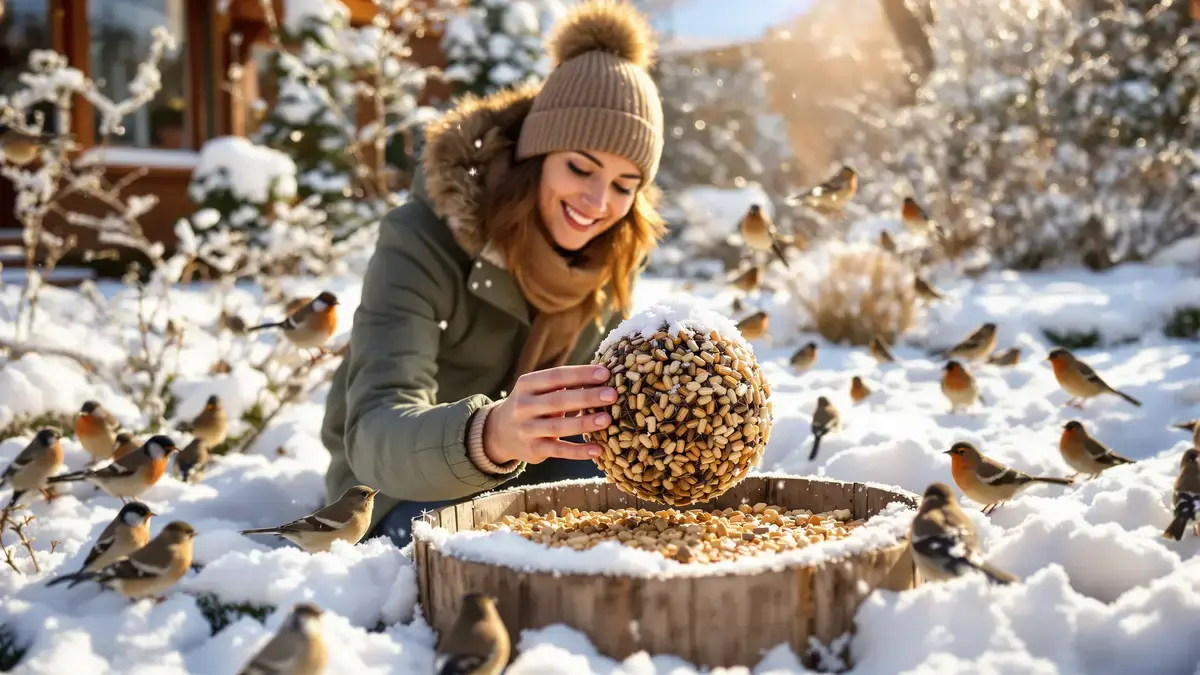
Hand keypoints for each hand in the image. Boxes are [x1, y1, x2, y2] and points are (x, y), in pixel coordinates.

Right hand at [483, 365, 616, 465]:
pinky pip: (558, 450)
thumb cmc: (532, 404)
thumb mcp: (538, 390)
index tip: (605, 373)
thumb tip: (602, 377)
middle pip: (558, 400)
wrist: (500, 432)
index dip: (580, 374)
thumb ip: (563, 384)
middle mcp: (523, 406)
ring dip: (584, 424)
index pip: (556, 376)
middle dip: (586, 397)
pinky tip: (598, 450)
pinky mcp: (533, 450)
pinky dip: (578, 452)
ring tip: (607, 420)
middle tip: (612, 395)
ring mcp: (526, 429)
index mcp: (527, 384)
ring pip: (558, 427)